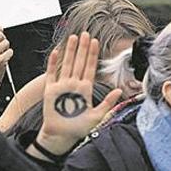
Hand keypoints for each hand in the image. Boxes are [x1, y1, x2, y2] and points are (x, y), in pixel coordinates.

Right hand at [36, 33, 121, 155]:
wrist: (61, 136)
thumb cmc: (78, 128)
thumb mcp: (97, 117)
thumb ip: (108, 103)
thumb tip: (119, 90)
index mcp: (85, 89)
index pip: (90, 68)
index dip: (92, 55)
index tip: (95, 42)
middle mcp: (74, 85)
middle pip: (79, 62)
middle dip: (83, 48)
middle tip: (85, 34)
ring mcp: (62, 86)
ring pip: (67, 64)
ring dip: (70, 51)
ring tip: (73, 37)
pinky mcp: (50, 90)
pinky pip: (51, 74)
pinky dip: (53, 63)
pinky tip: (56, 52)